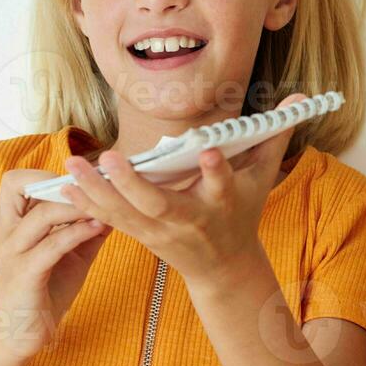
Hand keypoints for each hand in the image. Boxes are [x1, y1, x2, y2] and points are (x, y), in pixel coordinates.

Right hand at [0, 168, 110, 358]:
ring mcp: (12, 252)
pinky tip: (98, 228)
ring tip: (103, 207)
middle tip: (92, 187)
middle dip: (58, 182)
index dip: (45, 174)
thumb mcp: (72, 252)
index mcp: (12, 222)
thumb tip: (117, 203)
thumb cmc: (47, 289)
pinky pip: (51, 245)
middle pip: (16, 186)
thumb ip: (87, 227)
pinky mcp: (24, 274)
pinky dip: (77, 233)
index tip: (79, 181)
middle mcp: (6, 231)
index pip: (16, 180)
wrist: (25, 333)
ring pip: (41, 214)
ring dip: (76, 207)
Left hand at [59, 94, 306, 284]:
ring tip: (73, 166)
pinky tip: (64, 186)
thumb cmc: (242, 212)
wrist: (223, 267)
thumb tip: (301, 99)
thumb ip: (276, 135)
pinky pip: (110, 221)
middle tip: (112, 158)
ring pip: (125, 214)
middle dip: (134, 184)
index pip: (222, 185)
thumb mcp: (263, 177)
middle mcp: (190, 220)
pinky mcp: (141, 236)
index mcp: (223, 203)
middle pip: (159, 204)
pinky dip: (86, 205)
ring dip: (96, 192)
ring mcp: (161, 232)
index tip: (210, 152)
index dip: (217, 170)